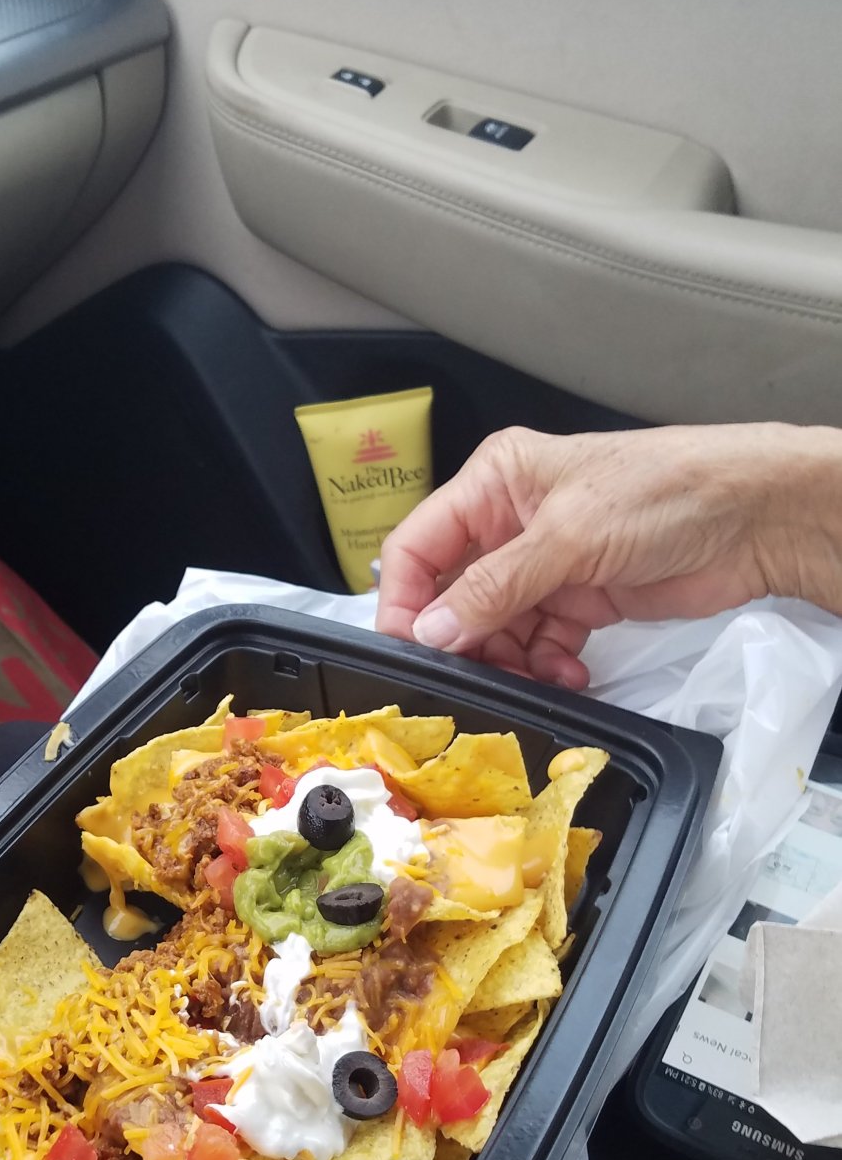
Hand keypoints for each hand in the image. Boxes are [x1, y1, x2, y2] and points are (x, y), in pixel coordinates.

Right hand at [376, 422, 841, 687]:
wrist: (753, 519)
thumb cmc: (664, 494)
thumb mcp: (567, 537)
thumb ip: (495, 588)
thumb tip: (433, 632)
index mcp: (495, 483)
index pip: (420, 546)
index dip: (406, 601)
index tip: (408, 650)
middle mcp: (511, 522)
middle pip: (454, 596)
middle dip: (465, 640)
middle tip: (476, 677)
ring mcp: (546, 564)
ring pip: (496, 628)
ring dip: (509, 661)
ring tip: (536, 676)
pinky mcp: (580, 598)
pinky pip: (539, 644)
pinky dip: (546, 666)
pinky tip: (569, 673)